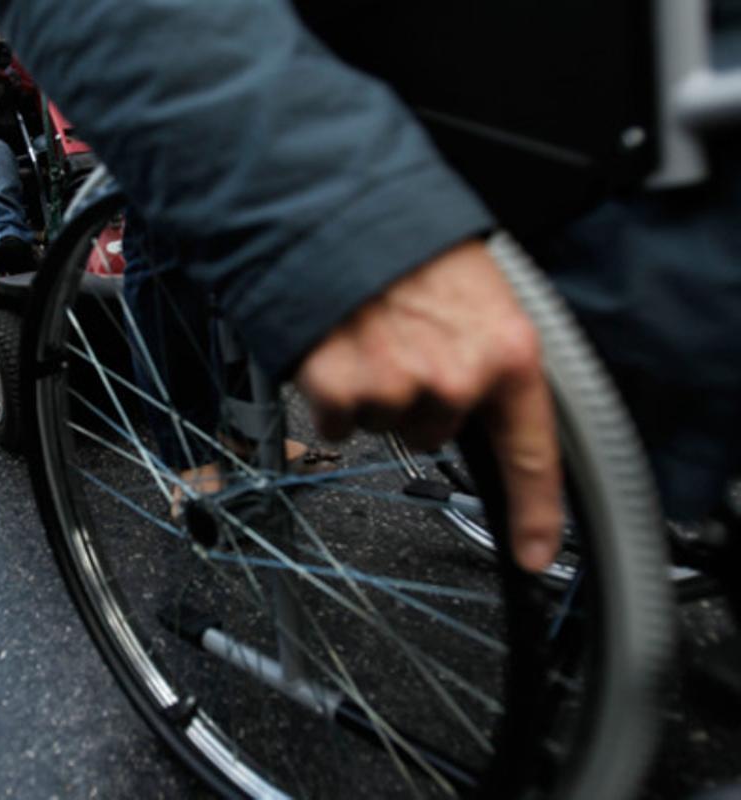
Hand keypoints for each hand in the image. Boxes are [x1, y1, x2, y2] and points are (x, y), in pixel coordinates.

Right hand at [294, 241, 562, 573]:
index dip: (535, 514)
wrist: (332, 207)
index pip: (533, 453)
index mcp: (508, 351)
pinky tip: (336, 350)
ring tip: (368, 335)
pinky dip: (331, 394)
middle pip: (436, 433)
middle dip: (417, 399)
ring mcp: (398, 387)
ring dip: (372, 390)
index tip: (531, 552)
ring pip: (385, 425)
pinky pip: (338, 422)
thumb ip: (489, 354)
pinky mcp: (341, 391)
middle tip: (402, 344)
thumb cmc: (404, 244)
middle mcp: (457, 378)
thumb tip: (486, 401)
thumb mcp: (478, 292)